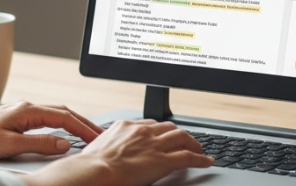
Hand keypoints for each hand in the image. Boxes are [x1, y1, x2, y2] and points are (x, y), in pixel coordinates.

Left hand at [0, 100, 102, 158]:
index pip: (64, 117)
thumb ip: (39, 144)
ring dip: (73, 122)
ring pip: (55, 113)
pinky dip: (61, 124)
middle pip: (63, 111)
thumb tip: (64, 144)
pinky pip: (46, 118)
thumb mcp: (10, 146)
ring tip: (87, 133)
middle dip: (83, 122)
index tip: (97, 138)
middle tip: (100, 135)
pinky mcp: (17, 118)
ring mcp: (22, 111)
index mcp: (27, 110)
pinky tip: (64, 131)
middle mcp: (26, 107)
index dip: (83, 127)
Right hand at [23, 119, 213, 185]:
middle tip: (185, 141)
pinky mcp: (162, 160)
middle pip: (168, 127)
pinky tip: (206, 161)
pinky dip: (200, 158)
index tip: (164, 134)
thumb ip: (109, 144)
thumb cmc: (90, 164)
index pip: (150, 124)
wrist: (94, 171)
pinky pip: (187, 157)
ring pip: (182, 137)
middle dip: (178, 133)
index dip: (160, 130)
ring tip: (198, 150)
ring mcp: (154, 145)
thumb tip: (107, 151)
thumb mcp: (98, 146)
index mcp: (126, 125)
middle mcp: (143, 131)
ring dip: (192, 143)